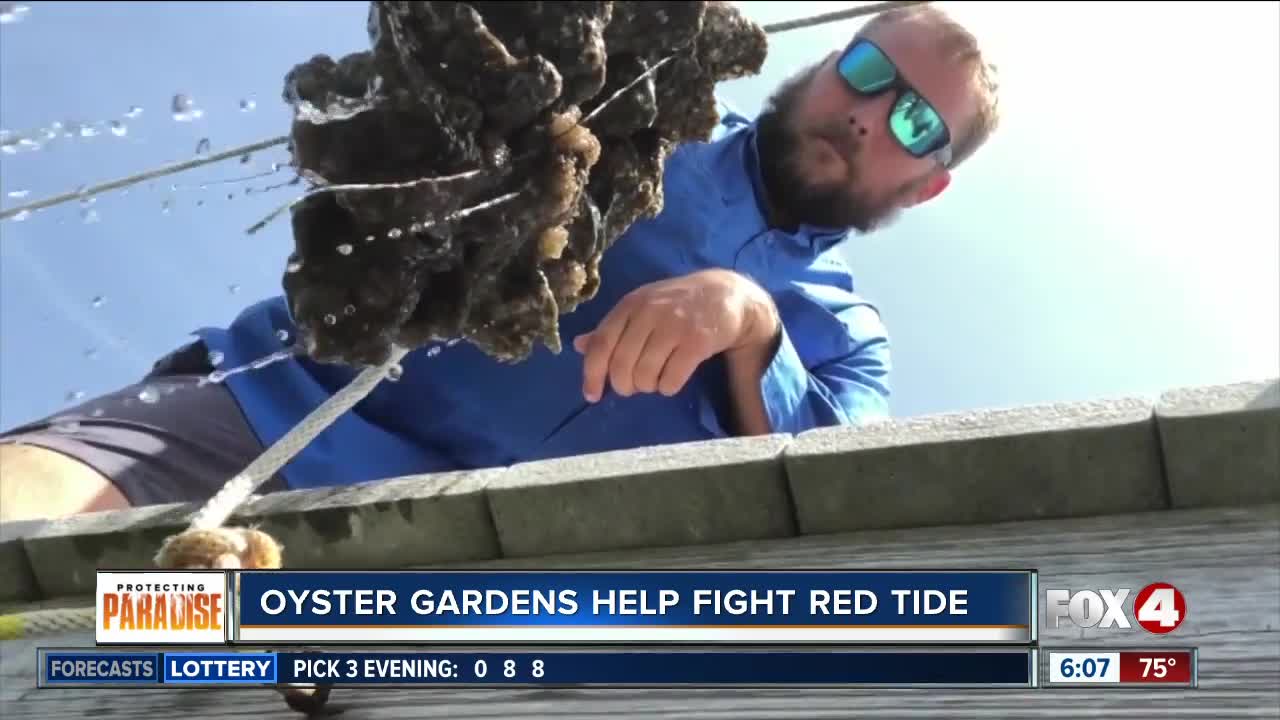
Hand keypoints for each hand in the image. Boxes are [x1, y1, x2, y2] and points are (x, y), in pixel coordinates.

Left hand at [573, 269, 779, 401]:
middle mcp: (650, 313)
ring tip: (656, 379)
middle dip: (624, 385)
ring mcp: (675, 326)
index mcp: (631, 304)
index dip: (592, 373)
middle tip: (633, 386)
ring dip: (647, 386)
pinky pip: (671, 379)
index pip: (602, 344)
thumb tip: (578, 346)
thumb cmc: (678, 304)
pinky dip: (668, 387)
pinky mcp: (697, 342)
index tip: (591, 395)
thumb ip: (612, 328)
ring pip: (645, 375)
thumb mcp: (642, 308)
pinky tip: (673, 379)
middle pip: (621, 365)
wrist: (727, 294)